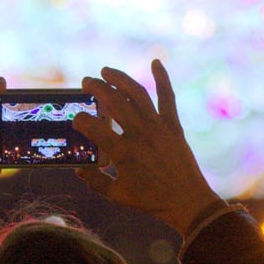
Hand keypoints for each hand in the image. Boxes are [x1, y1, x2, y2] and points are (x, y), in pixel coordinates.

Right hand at [72, 60, 224, 237]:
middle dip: (96, 88)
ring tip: (106, 71)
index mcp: (122, 152)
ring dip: (120, 78)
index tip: (77, 118)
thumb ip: (94, 182)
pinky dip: (163, 78)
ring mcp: (158, 127)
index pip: (93, 126)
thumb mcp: (117, 196)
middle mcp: (139, 134)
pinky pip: (168, 97)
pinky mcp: (173, 125)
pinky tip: (156, 62)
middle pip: (113, 101)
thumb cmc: (151, 201)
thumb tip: (79, 170)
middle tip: (87, 82)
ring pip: (136, 93)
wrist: (187, 202)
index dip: (81, 119)